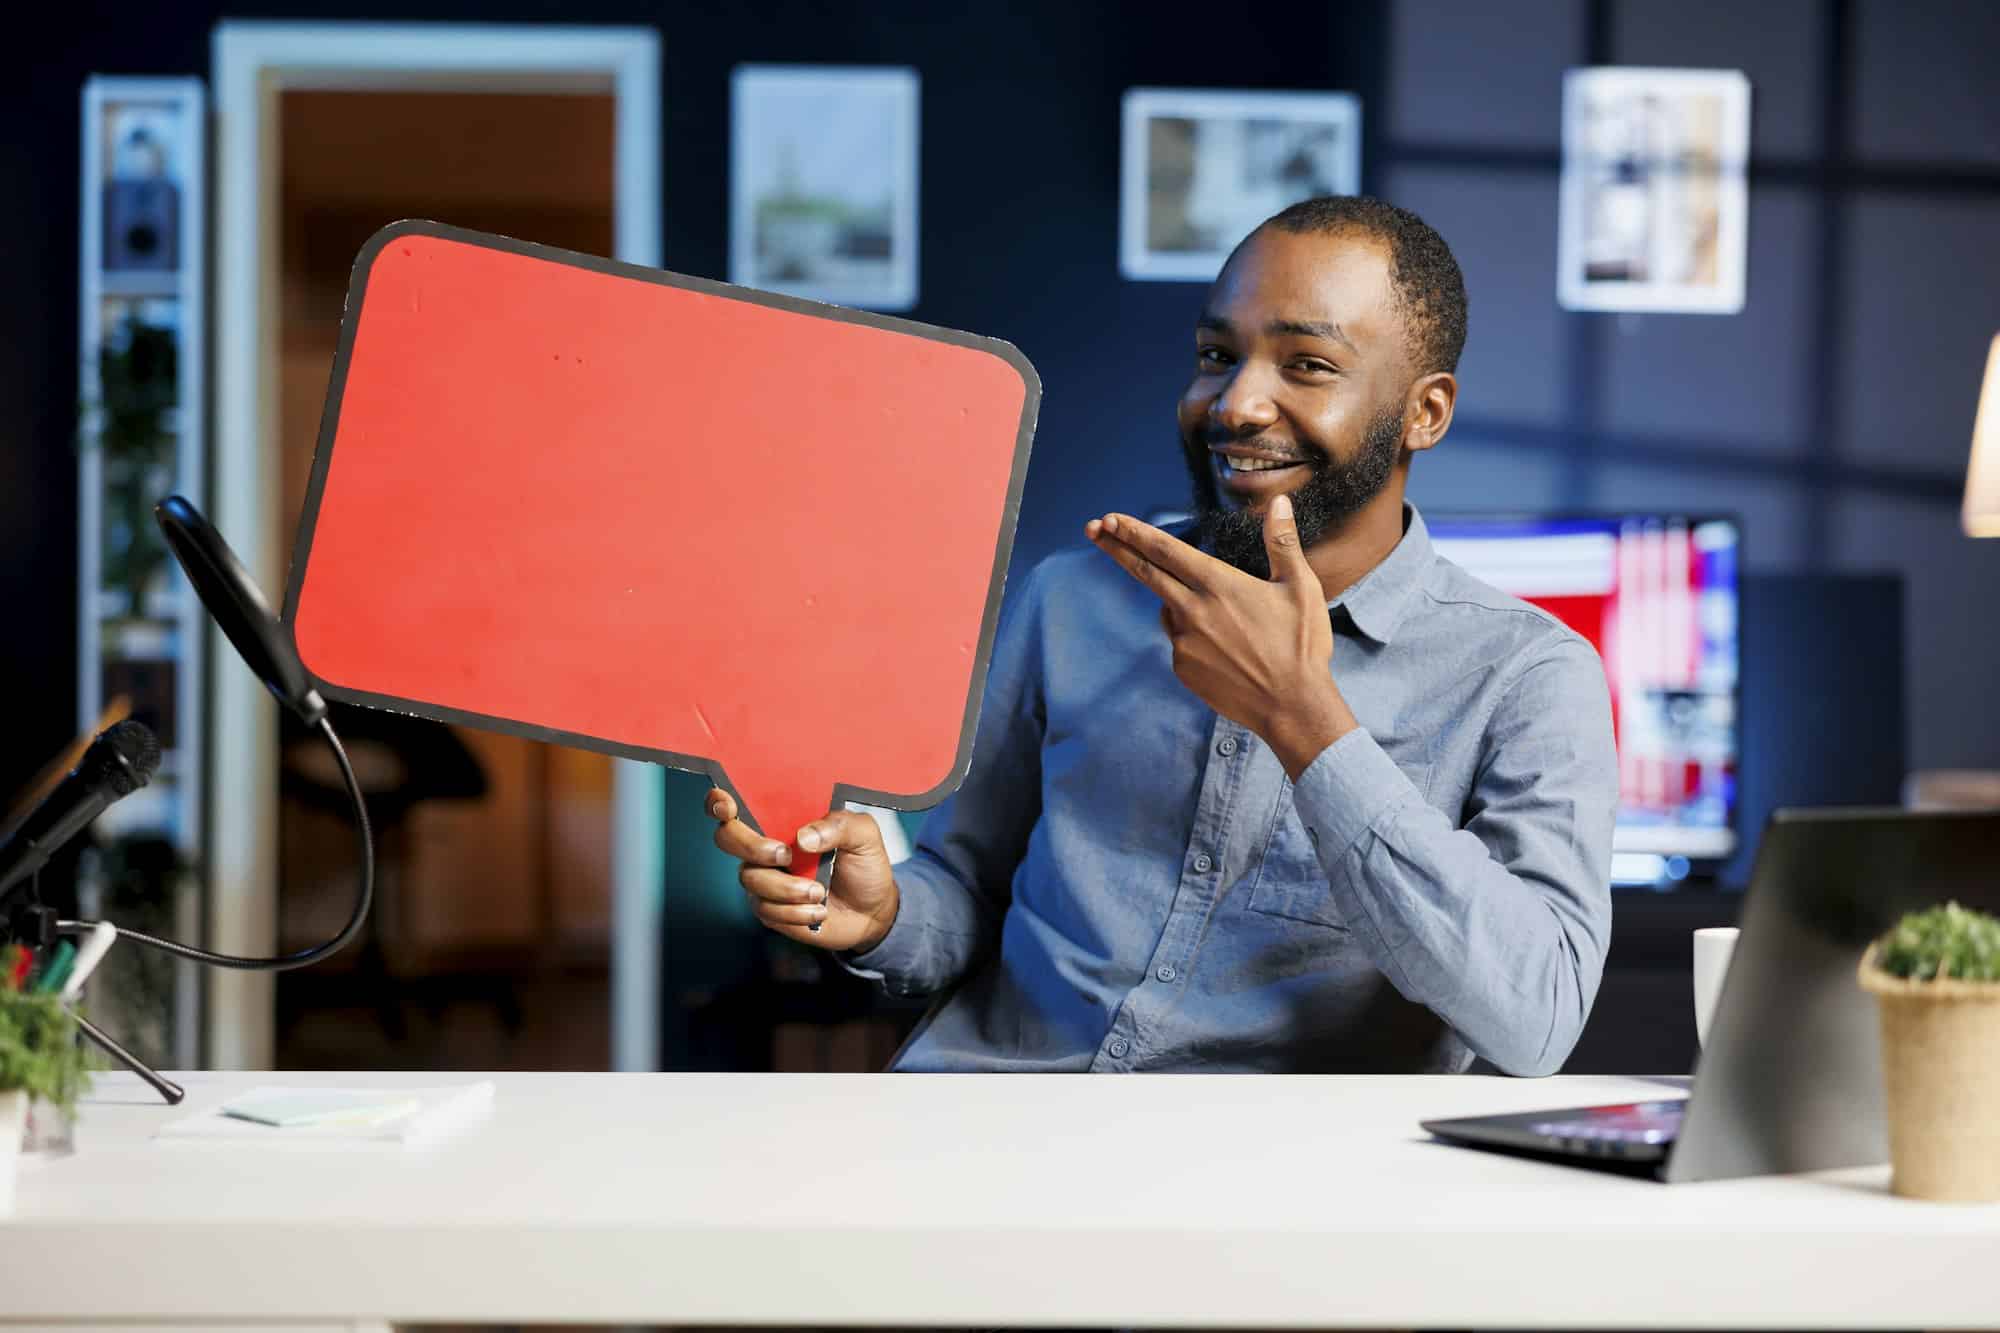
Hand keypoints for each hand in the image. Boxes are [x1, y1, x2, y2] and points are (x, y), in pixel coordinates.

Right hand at [707, 788, 900, 952]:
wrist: (873, 912)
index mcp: (784, 819)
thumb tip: (803, 837)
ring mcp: (764, 878)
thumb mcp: (864, 836)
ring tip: (820, 892)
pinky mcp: (769, 909)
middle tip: (785, 856)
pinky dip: (796, 912)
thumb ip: (839, 825)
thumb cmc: (864, 866)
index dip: (720, 801)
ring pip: (750, 878)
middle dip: (753, 846)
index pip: (739, 804)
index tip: (729, 807)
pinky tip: (818, 910)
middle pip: (728, 838)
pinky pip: (766, 909)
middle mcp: (766, 845)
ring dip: (788, 888)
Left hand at [1086, 494, 1356, 777]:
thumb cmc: (1301, 645)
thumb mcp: (1300, 586)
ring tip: (1231, 625)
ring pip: (1169, 610)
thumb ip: (1282, 541)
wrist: (1292, 706)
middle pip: (1144, 572)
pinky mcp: (1183, 668)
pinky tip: (1228, 650)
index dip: (1134, 532)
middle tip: (1091, 528)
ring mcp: (1184, 642)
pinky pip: (1180, 642)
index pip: (1165, 550)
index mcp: (1218, 585)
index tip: (1108, 518)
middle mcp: (1193, 610)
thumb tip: (1280, 502)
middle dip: (1116, 547)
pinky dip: (1193, 636)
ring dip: (1180, 604)